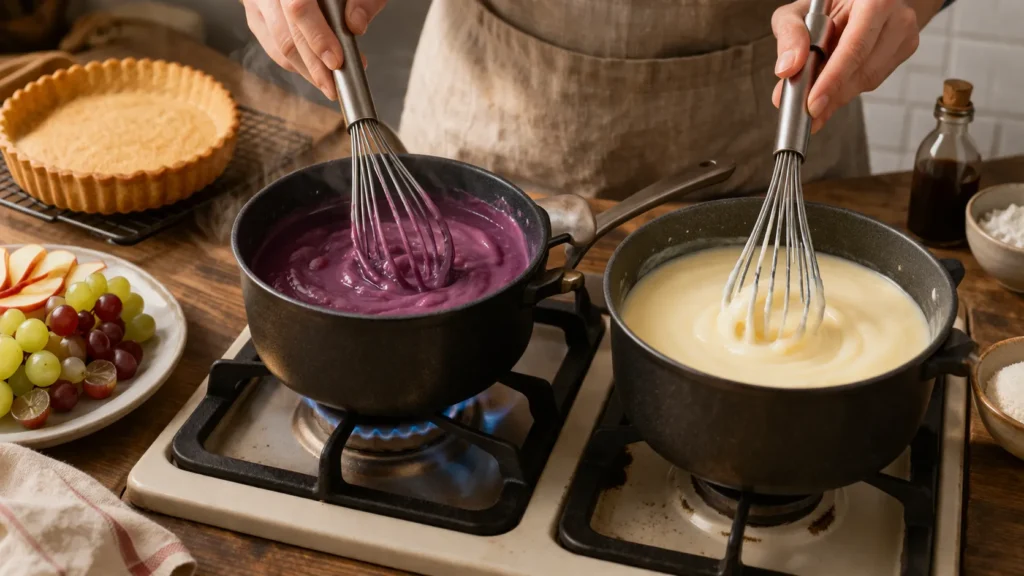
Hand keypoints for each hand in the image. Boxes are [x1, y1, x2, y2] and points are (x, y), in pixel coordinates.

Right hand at [242, 0, 386, 99]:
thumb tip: (355, 25)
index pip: (299, 8)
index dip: (318, 38)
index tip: (337, 61)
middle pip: (287, 35)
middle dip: (315, 67)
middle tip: (337, 85)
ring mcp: (256, 0)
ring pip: (278, 46)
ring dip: (306, 71)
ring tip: (330, 82)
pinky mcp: (254, 13)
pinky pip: (272, 46)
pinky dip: (295, 63)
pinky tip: (315, 70)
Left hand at [771, 0, 926, 132]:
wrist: (856, 0)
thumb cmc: (826, 4)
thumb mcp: (800, 10)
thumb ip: (790, 34)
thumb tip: (788, 69)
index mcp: (874, 0)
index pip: (855, 47)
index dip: (833, 79)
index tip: (813, 104)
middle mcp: (896, 16)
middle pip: (863, 69)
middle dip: (831, 95)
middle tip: (806, 112)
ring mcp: (904, 33)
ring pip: (869, 79)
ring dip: (838, 95)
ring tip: (813, 103)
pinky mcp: (903, 49)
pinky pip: (872, 79)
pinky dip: (847, 88)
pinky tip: (830, 91)